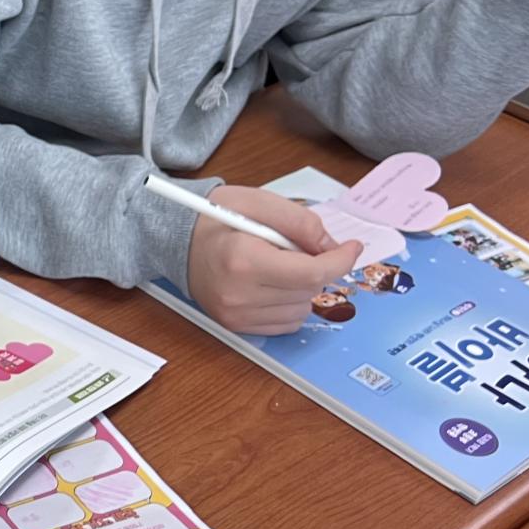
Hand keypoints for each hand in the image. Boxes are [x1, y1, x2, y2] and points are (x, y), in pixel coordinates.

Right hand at [186, 186, 361, 335]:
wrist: (176, 241)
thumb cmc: (215, 217)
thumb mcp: (258, 202)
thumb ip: (300, 221)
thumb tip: (334, 248)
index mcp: (244, 260)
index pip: (311, 273)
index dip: (340, 260)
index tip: (351, 248)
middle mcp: (239, 294)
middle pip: (309, 290)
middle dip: (314, 267)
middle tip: (292, 248)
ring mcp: (236, 315)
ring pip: (302, 309)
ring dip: (302, 287)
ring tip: (277, 265)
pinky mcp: (236, 326)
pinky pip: (287, 323)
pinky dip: (290, 303)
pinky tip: (272, 284)